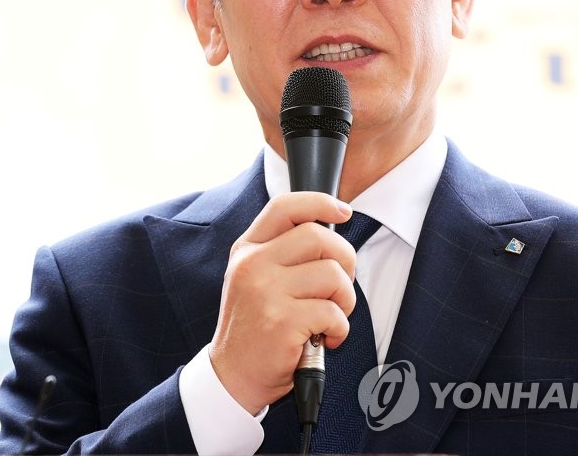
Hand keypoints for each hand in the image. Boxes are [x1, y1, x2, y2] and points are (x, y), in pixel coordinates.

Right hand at [208, 192, 356, 414]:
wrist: (232, 375)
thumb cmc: (254, 327)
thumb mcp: (255, 279)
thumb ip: (282, 253)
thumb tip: (331, 234)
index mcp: (247, 249)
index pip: (285, 207)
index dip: (320, 203)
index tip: (344, 211)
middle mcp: (252, 264)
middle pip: (319, 237)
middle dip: (345, 261)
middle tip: (339, 288)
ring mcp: (265, 291)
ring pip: (333, 274)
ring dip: (345, 300)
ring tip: (331, 317)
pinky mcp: (281, 321)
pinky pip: (333, 312)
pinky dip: (340, 328)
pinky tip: (325, 338)